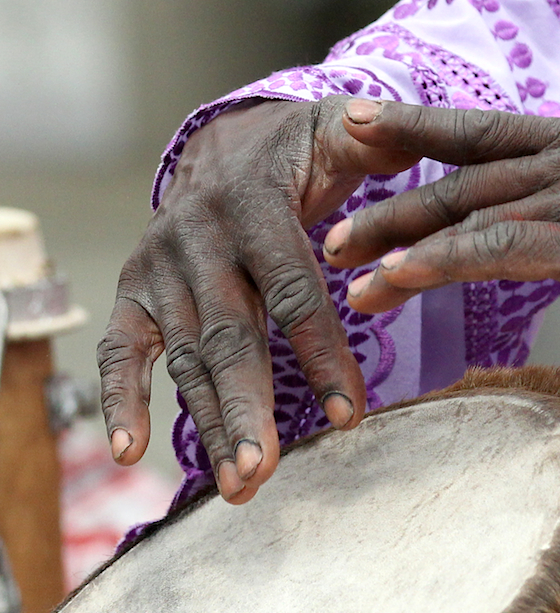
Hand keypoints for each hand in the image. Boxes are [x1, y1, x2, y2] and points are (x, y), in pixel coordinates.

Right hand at [98, 97, 419, 502]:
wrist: (224, 144)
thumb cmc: (296, 152)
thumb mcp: (335, 133)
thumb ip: (369, 138)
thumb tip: (388, 128)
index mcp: (254, 206)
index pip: (291, 289)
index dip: (318, 352)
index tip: (348, 414)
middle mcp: (198, 240)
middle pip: (227, 335)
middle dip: (245, 408)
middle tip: (262, 472)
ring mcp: (161, 268)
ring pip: (184, 355)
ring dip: (206, 422)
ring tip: (236, 485)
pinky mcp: (136, 290)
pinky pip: (120, 349)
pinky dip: (119, 398)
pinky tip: (128, 452)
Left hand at [325, 61, 559, 318]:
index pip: (483, 128)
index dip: (417, 124)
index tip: (361, 124)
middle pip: (458, 174)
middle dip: (388, 200)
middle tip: (328, 224)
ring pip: (469, 215)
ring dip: (398, 241)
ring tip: (344, 270)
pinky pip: (502, 252)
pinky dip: (444, 264)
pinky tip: (398, 280)